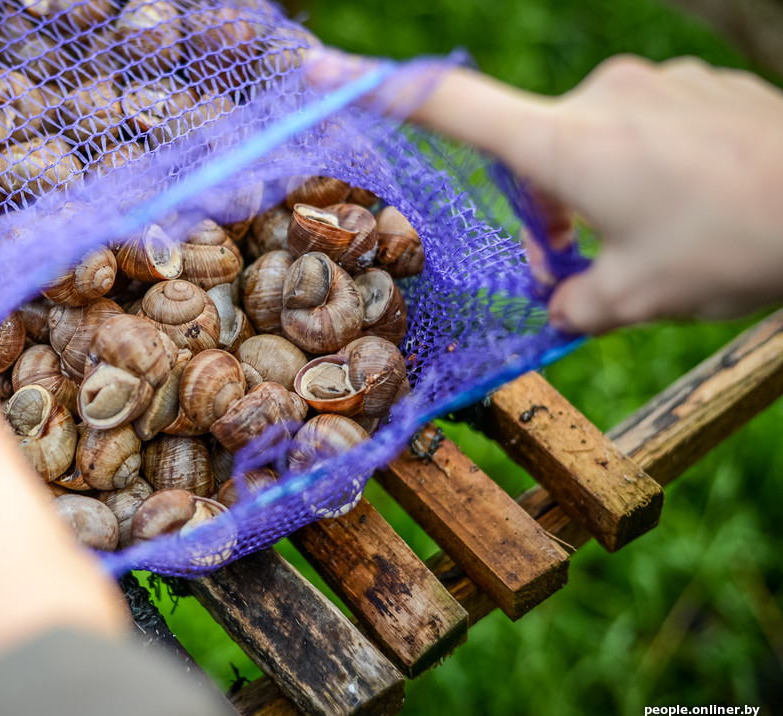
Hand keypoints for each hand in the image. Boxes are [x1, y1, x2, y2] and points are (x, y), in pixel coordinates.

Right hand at [307, 50, 782, 332]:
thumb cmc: (734, 245)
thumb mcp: (636, 299)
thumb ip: (574, 304)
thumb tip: (559, 304)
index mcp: (565, 144)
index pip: (448, 108)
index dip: (375, 90)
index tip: (320, 73)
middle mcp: (599, 97)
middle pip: (531, 151)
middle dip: (546, 207)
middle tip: (589, 262)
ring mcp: (651, 83)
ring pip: (592, 142)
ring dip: (601, 191)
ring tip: (660, 238)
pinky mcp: (693, 84)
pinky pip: (644, 125)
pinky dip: (648, 168)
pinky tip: (696, 203)